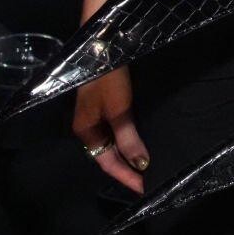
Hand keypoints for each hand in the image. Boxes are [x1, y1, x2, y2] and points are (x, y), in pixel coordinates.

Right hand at [71, 69, 148, 193]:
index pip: (107, 163)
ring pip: (112, 143)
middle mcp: (88, 127)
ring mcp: (95, 115)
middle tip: (148, 181)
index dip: (126, 177)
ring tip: (146, 167)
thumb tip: (140, 165)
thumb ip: (128, 139)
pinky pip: (115, 130)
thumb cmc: (108, 79)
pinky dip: (127, 140)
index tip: (144, 189)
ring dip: (127, 155)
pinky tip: (138, 143)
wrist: (103, 45)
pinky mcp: (104, 104)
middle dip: (126, 169)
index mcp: (85, 131)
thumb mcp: (119, 111)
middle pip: (108, 155)